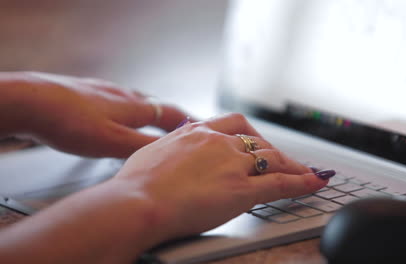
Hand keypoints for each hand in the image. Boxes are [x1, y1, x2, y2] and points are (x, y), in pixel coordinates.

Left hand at [4, 72, 189, 157]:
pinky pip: (116, 99)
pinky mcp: (87, 91)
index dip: (189, 121)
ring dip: (149, 111)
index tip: (204, 126)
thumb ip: (143, 147)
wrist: (34, 100)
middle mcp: (125, 95)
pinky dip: (125, 108)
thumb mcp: (112, 143)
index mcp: (135, 108)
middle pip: (156, 105)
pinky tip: (114, 114)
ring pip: (136, 100)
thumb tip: (171, 152)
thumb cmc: (72, 122)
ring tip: (152, 120)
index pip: (172, 114)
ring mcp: (106, 91)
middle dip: (171, 116)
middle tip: (182, 125)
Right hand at [115, 113, 330, 240]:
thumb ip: (170, 149)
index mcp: (196, 132)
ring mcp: (232, 165)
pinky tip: (315, 183)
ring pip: (272, 159)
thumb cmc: (135, 184)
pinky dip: (302, 183)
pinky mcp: (242, 190)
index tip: (256, 142)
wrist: (137, 201)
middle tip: (281, 161)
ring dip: (291, 165)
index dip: (250, 134)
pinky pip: (280, 184)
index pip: (233, 124)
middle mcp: (218, 143)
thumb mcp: (151, 153)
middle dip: (272, 151)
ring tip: (304, 172)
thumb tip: (171, 152)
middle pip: (257, 141)